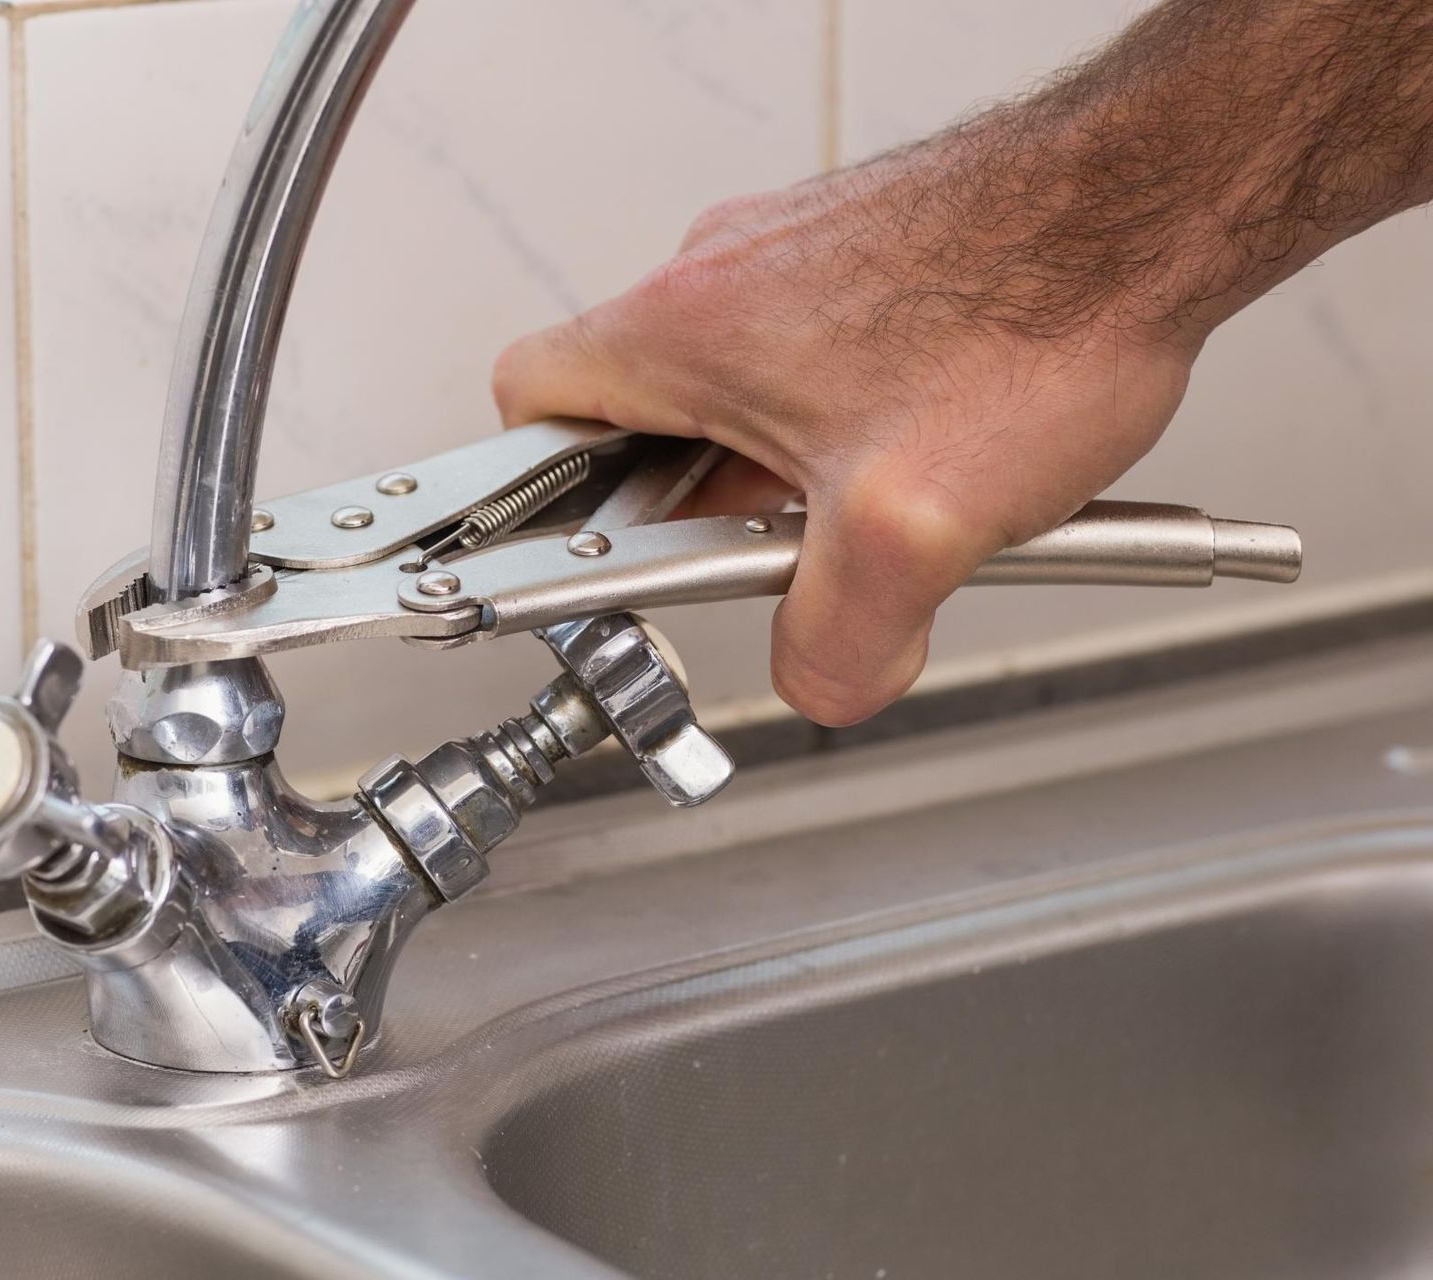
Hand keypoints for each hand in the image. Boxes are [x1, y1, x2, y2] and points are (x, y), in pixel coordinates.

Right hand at [492, 142, 1202, 725]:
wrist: (1150, 205)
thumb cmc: (1039, 309)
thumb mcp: (914, 530)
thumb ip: (837, 643)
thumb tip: (817, 682)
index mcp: (682, 328)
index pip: (530, 402)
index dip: (534, 492)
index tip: (576, 547)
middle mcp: (720, 275)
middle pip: (642, 418)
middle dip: (700, 508)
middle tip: (768, 556)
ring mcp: (790, 258)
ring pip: (737, 395)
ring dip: (788, 471)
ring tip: (879, 508)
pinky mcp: (857, 257)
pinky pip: (812, 361)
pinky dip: (850, 424)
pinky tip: (932, 457)